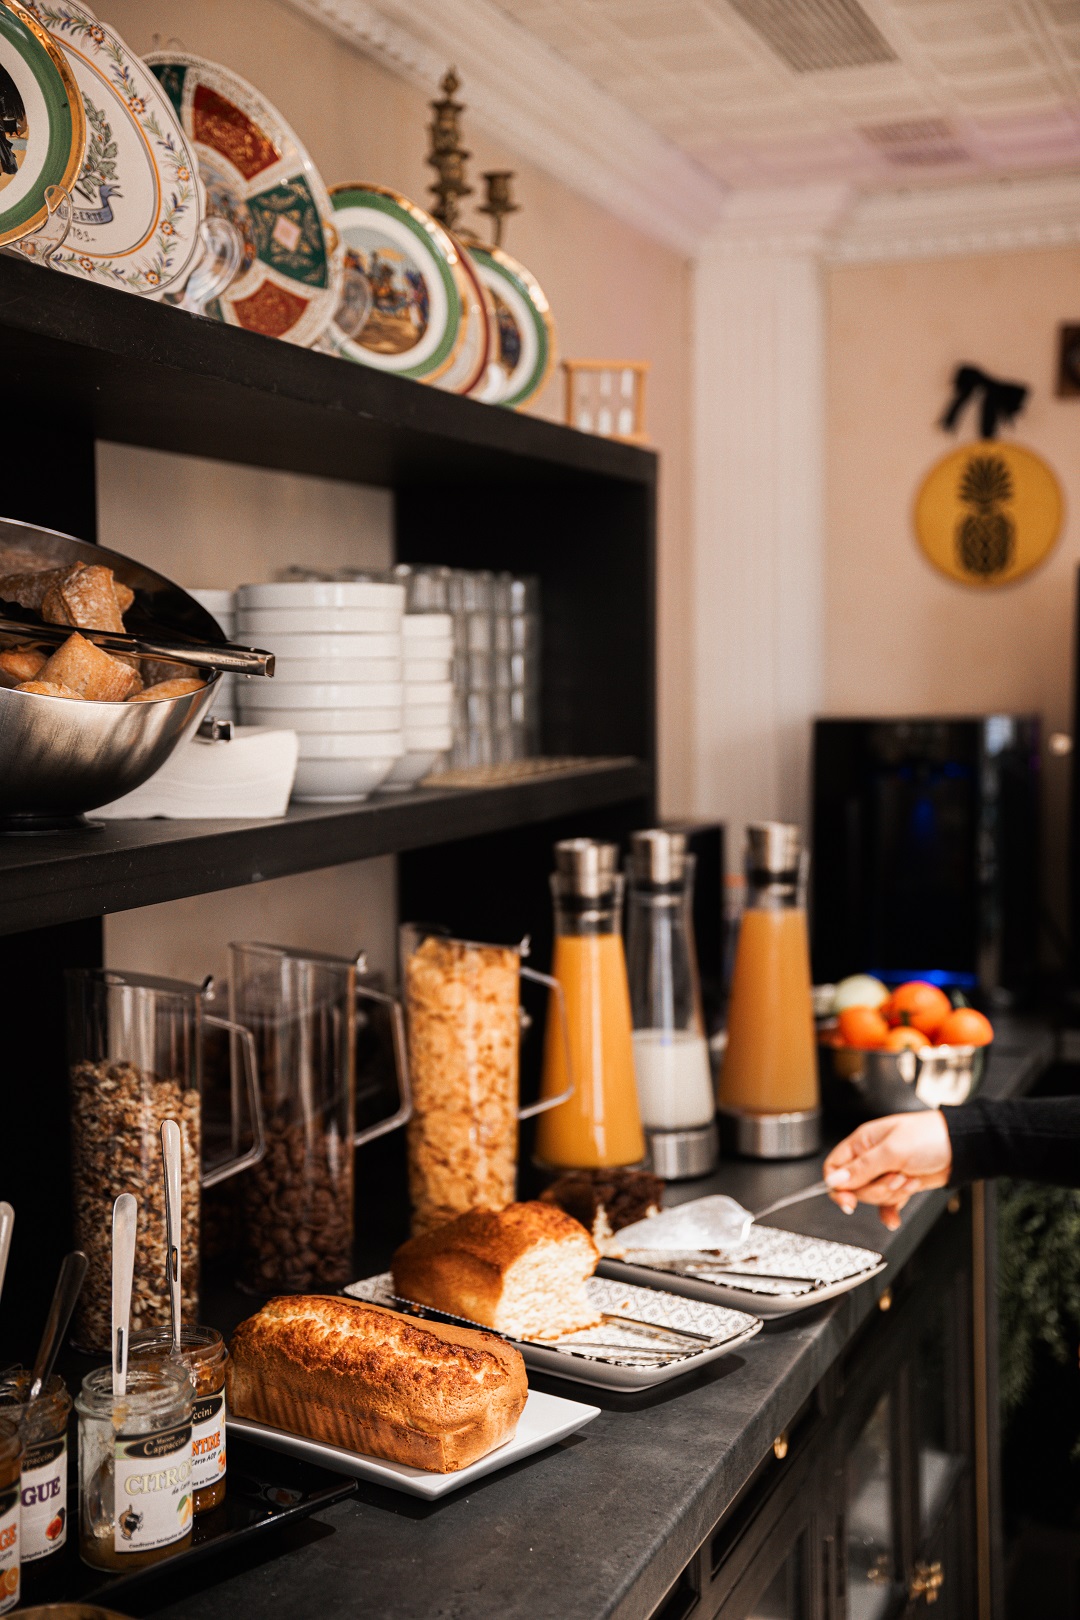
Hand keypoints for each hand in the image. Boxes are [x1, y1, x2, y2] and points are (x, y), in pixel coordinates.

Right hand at [823, 1112, 952, 1230]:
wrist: (961, 1148)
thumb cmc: (929, 1137)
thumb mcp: (892, 1151)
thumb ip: (861, 1168)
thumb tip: (834, 1180)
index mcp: (862, 1142)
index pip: (835, 1167)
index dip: (838, 1186)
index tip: (849, 1200)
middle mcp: (871, 1158)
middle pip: (855, 1188)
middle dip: (877, 1189)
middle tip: (896, 1178)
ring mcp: (885, 1173)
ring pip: (872, 1197)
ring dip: (892, 1195)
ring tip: (908, 1179)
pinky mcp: (899, 1186)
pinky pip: (886, 1205)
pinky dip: (890, 1211)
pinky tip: (895, 1217)